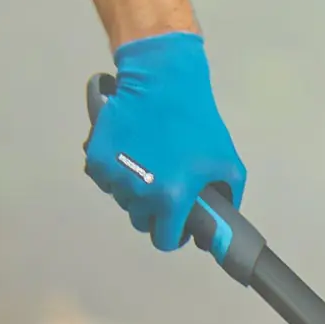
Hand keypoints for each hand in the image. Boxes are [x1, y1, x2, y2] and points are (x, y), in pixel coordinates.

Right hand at [84, 32, 246, 252]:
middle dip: (154, 211)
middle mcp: (139, 195)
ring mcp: (114, 178)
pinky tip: (130, 153)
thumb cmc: (197, 123)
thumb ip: (229, 198)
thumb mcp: (227, 162)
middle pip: (141, 221)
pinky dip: (116, 173)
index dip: (173, 233)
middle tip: (164, 186)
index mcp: (171, 199)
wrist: (161, 83)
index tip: (178, 221)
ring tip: (148, 163)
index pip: (165, 240)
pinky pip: (106, 180)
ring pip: (123, 200)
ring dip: (134, 190)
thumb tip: (218, 225)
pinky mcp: (96, 161)